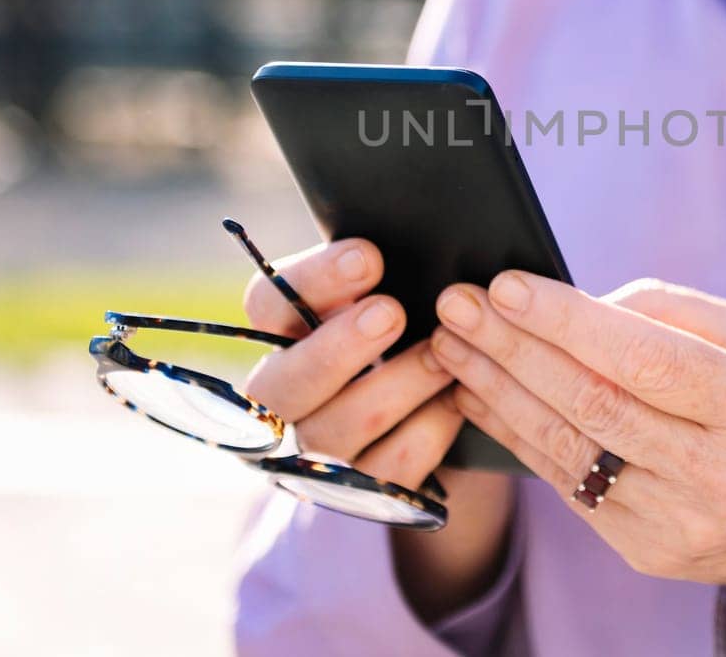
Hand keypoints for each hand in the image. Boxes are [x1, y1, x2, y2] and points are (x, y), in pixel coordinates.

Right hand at [242, 239, 516, 621]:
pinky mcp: (362, 492)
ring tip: (442, 352)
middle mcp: (281, 399)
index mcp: (278, 334)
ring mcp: (316, 452)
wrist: (432, 405)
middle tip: (392, 312)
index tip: (369, 256)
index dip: (314, 280)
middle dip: (339, 346)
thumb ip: (377, 273)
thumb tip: (423, 233)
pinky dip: (427, 430)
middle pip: (284, 382)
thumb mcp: (385, 291)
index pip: (268, 305)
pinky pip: (390, 470)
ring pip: (341, 428)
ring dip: (396, 385)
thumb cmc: (404, 325)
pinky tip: (457, 400)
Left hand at [429, 274, 725, 598]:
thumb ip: (668, 311)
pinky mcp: (646, 552)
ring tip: (450, 345)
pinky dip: (515, 435)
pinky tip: (479, 396)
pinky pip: (565, 485)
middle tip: (456, 305)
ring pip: (567, 450)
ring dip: (497, 392)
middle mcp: (720, 474)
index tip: (506, 285)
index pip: (648, 361)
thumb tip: (573, 307)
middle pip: (595, 405)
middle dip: (513, 349)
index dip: (570, 323)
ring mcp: (680, 522)